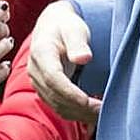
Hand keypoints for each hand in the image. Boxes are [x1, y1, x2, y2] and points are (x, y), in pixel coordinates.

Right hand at [27, 0, 101, 122]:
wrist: (52, 27)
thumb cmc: (66, 26)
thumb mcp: (74, 28)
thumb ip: (78, 42)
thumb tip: (83, 58)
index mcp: (41, 52)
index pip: (52, 78)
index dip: (69, 92)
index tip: (86, 100)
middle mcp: (35, 70)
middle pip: (54, 96)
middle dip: (78, 107)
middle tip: (103, 109)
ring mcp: (38, 82)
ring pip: (56, 105)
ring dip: (78, 113)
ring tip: (101, 114)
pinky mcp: (45, 90)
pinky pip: (58, 107)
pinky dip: (75, 113)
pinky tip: (92, 114)